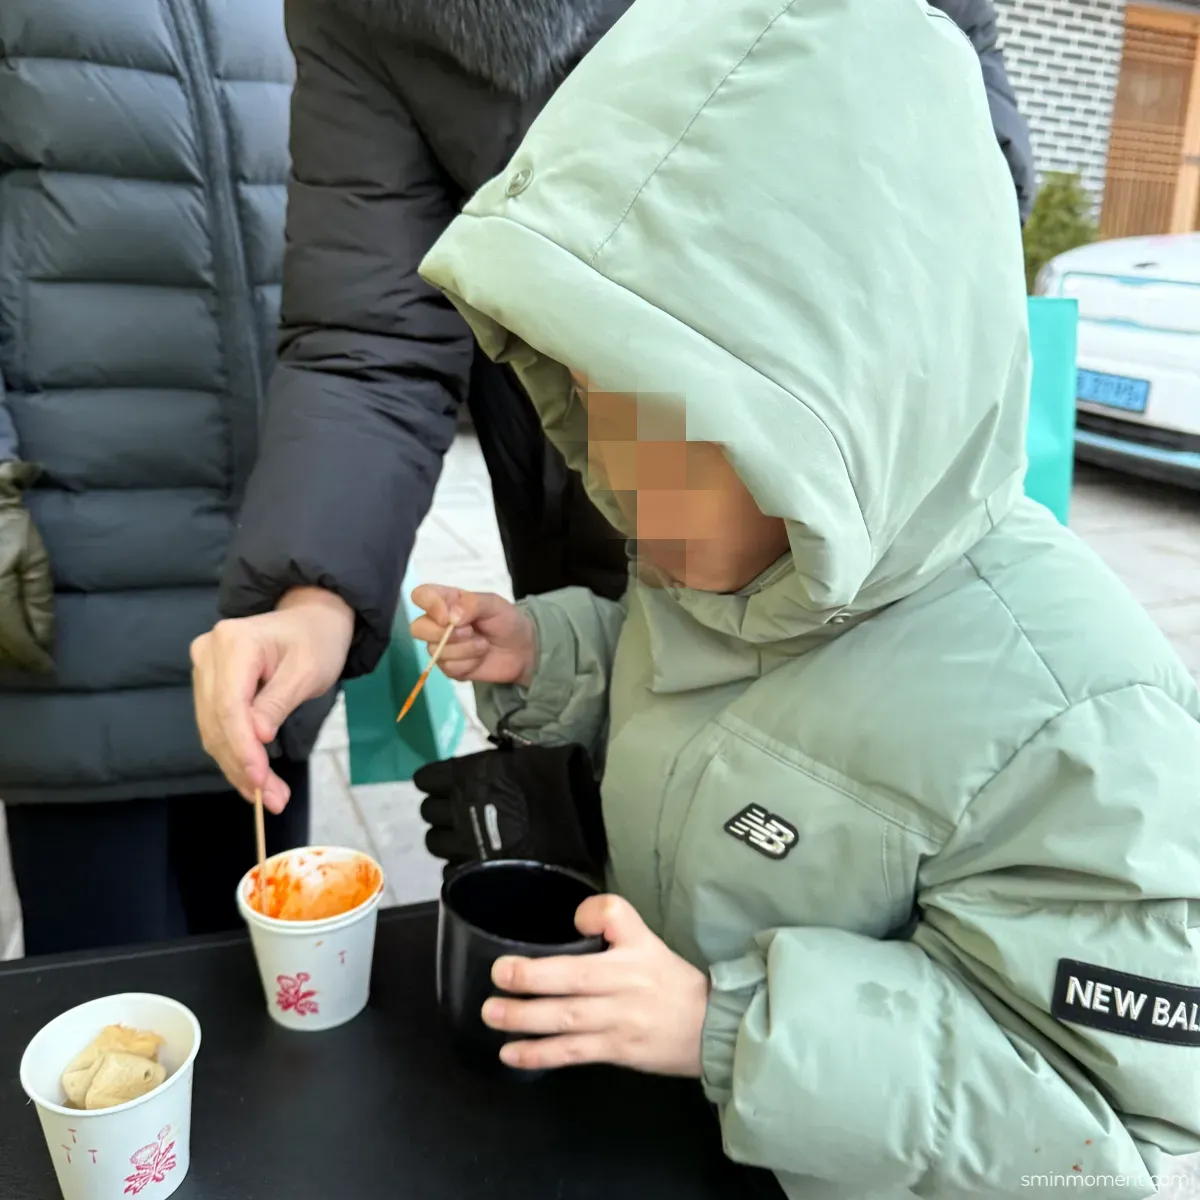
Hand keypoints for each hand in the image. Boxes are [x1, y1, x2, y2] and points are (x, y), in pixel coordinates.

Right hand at [190, 587, 353, 811]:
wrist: (310, 620)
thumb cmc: (316, 641)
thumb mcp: (308, 670)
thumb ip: (279, 703)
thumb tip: (257, 738)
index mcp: (234, 641)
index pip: (229, 704)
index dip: (242, 747)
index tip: (259, 779)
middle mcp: (208, 653)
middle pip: (218, 721)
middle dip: (243, 765)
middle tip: (272, 800)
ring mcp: (204, 668)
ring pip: (213, 730)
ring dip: (238, 767)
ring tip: (269, 796)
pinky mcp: (208, 685)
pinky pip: (217, 726)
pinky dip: (234, 755)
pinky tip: (254, 779)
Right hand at [410, 584, 534, 686]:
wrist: (522, 650)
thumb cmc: (506, 621)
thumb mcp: (494, 604)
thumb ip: (472, 603)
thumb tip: (450, 617)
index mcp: (446, 600)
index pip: (421, 596)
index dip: (429, 606)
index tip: (448, 617)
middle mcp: (438, 623)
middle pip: (418, 628)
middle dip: (445, 634)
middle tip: (470, 632)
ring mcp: (441, 646)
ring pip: (435, 651)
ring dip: (465, 649)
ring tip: (483, 644)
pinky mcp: (449, 667)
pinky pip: (448, 668)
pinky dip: (468, 663)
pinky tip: (479, 658)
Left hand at [481, 895, 708, 1076]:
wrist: (709, 1029)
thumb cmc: (670, 982)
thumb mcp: (648, 941)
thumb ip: (613, 923)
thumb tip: (574, 919)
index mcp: (635, 949)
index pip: (614, 918)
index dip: (591, 914)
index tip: (572, 918)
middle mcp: (625, 982)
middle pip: (575, 976)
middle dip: (532, 976)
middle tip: (497, 974)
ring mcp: (618, 1020)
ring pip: (567, 1018)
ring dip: (525, 1018)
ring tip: (491, 1014)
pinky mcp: (614, 1050)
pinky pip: (572, 1053)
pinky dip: (540, 1054)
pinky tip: (511, 1054)